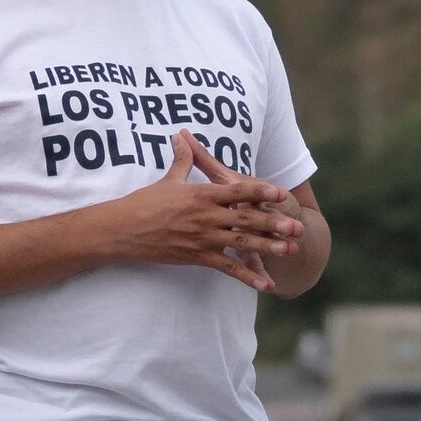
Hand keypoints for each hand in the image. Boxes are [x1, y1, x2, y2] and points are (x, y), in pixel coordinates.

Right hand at [106, 132, 301, 280]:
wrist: (123, 229)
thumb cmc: (144, 203)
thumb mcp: (167, 180)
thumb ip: (183, 159)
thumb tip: (182, 136)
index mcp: (202, 194)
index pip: (237, 190)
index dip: (260, 190)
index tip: (280, 191)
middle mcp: (206, 216)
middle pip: (246, 218)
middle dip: (273, 222)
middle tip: (297, 227)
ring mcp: (203, 238)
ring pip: (241, 243)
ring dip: (267, 247)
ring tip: (290, 250)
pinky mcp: (197, 257)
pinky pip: (227, 269)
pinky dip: (247, 276)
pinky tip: (265, 283)